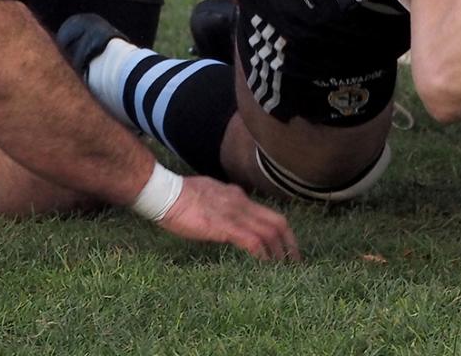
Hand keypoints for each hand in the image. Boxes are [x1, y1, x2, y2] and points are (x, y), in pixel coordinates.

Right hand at [156, 174, 300, 260]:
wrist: (166, 193)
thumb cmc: (179, 195)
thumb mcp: (208, 196)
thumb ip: (221, 204)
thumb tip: (223, 213)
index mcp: (237, 196)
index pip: (267, 213)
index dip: (280, 231)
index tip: (285, 246)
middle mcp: (242, 203)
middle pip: (278, 222)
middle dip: (289, 243)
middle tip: (294, 262)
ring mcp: (235, 214)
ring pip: (270, 232)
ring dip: (280, 252)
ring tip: (284, 269)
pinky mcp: (226, 227)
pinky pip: (253, 241)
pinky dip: (263, 253)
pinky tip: (266, 265)